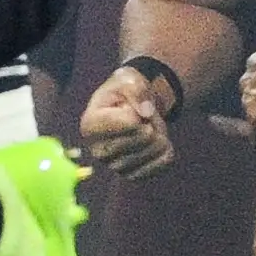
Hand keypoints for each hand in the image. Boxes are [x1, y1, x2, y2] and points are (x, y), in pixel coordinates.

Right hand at [76, 64, 178, 178]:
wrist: (129, 109)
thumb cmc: (124, 92)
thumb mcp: (127, 80)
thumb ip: (136, 91)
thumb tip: (146, 113)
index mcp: (90, 125)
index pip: (130, 122)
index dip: (138, 110)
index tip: (128, 107)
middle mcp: (97, 150)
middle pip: (143, 138)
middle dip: (151, 124)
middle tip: (143, 119)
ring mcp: (114, 166)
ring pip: (153, 152)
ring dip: (160, 137)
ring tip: (150, 129)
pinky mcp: (131, 176)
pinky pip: (161, 165)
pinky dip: (165, 152)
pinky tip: (157, 143)